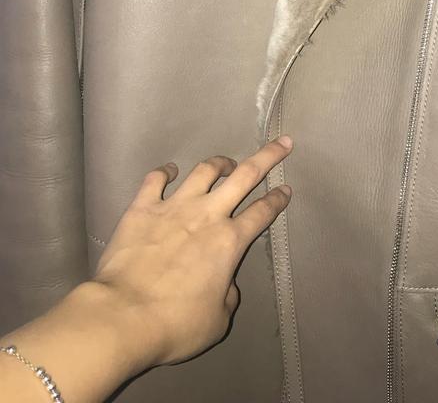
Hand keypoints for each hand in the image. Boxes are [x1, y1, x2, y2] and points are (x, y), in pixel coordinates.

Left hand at [90, 137, 292, 369]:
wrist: (123, 315)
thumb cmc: (175, 323)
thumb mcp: (217, 321)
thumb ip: (227, 295)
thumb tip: (224, 281)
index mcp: (229, 242)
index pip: (262, 213)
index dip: (278, 201)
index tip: (286, 190)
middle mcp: (207, 215)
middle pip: (245, 176)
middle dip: (267, 157)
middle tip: (282, 142)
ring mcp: (173, 206)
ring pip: (203, 171)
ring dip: (219, 163)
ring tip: (226, 163)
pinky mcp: (142, 207)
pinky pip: (155, 179)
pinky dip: (165, 171)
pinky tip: (169, 170)